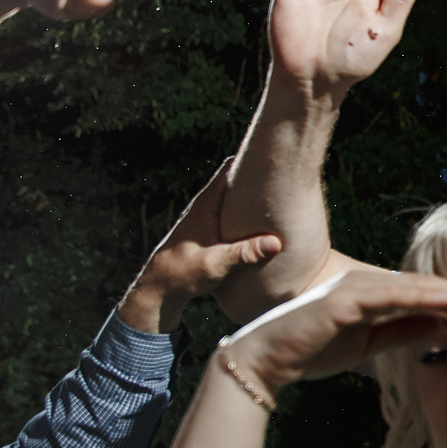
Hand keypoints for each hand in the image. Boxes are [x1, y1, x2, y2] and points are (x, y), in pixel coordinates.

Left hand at [117, 161, 285, 334]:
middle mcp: (206, 205)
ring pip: (234, 197)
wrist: (159, 288)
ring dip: (254, 196)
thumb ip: (245, 253)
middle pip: (235, 179)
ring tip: (281, 198)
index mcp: (206, 204)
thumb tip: (276, 243)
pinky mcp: (209, 230)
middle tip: (287, 177)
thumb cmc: (182, 273)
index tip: (275, 159)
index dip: (250, 159)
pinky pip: (232, 212)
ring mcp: (206, 216)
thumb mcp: (216, 264)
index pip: (229, 167)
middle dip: (258, 177)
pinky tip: (262, 223)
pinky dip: (247, 212)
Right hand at [224, 270, 446, 393]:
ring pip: (421, 289)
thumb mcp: (367, 344)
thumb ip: (401, 331)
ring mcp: (358, 286)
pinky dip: (428, 300)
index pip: (428, 295)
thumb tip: (440, 325)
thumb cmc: (311, 350)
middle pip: (431, 287)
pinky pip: (397, 298)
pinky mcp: (347, 299)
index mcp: (374, 291)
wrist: (264, 360)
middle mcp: (369, 281)